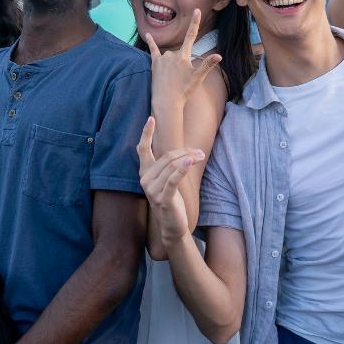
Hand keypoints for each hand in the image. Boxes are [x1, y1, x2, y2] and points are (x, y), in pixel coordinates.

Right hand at [136, 117, 203, 248]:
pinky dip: (183, 169)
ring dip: (189, 159)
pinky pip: (173, 179)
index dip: (146, 134)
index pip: (142, 149)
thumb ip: (168, 165)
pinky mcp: (163, 198)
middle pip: (166, 156)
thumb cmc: (171, 200)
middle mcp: (145, 179)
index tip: (151, 119)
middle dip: (185, 151)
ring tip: (201, 157)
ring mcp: (152, 190)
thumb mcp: (167, 180)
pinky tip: (191, 161)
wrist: (172, 225)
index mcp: (145, 173)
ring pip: (172, 166)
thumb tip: (184, 150)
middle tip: (199, 152)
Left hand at [145, 9, 221, 110]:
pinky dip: (150, 42)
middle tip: (181, 81)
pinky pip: (153, 50)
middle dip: (183, 64)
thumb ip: (207, 65)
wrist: (166, 102)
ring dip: (172, 64)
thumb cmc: (183, 91)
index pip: (191, 36)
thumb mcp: (198, 78)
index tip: (196, 10)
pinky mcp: (154, 63)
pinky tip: (147, 34)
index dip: (195, 22)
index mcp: (184, 56)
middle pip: (181, 53)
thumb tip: (219, 56)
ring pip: (170, 55)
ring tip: (172, 80)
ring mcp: (162, 58)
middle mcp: (172, 54)